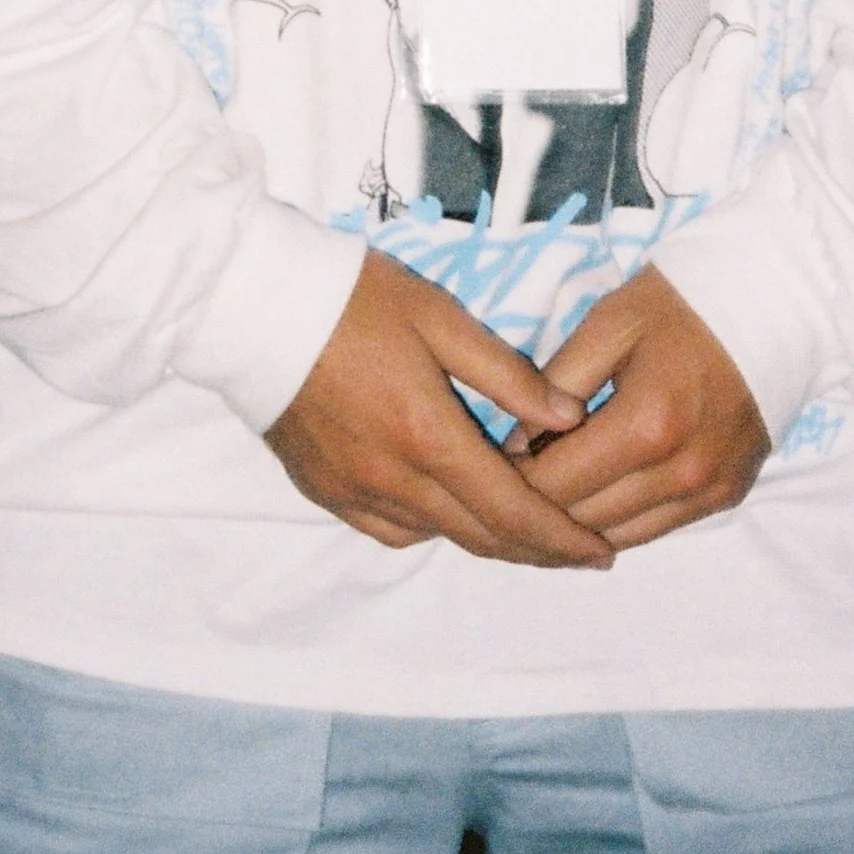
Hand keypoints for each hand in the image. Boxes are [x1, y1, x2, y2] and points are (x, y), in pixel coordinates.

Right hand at [265, 250, 616, 567]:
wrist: (251, 305)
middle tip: (581, 553)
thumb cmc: (352, 298)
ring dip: (489, 541)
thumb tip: (570, 418)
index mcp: (428, 435)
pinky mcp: (325, 490)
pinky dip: (433, 528)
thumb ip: (506, 374)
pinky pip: (392, 529)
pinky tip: (449, 510)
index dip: (562, 540)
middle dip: (538, 552)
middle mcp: (393, 480)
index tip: (602, 555)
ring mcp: (354, 492)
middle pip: (481, 538)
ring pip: (439, 536)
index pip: (511, 511)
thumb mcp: (440, 317)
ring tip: (527, 531)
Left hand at [511, 266, 769, 551]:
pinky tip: (589, 500)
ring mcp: (709, 492)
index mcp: (646, 426)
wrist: (777, 304)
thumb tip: (513, 444)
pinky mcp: (726, 496)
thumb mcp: (608, 323)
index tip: (478, 465)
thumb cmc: (682, 304)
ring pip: (616, 537)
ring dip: (571, 526)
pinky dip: (615, 522)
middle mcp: (680, 474)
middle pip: (581, 521)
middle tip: (497, 486)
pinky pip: (654, 530)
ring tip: (536, 498)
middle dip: (532, 508)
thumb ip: (553, 385)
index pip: (554, 484)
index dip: (506, 480)